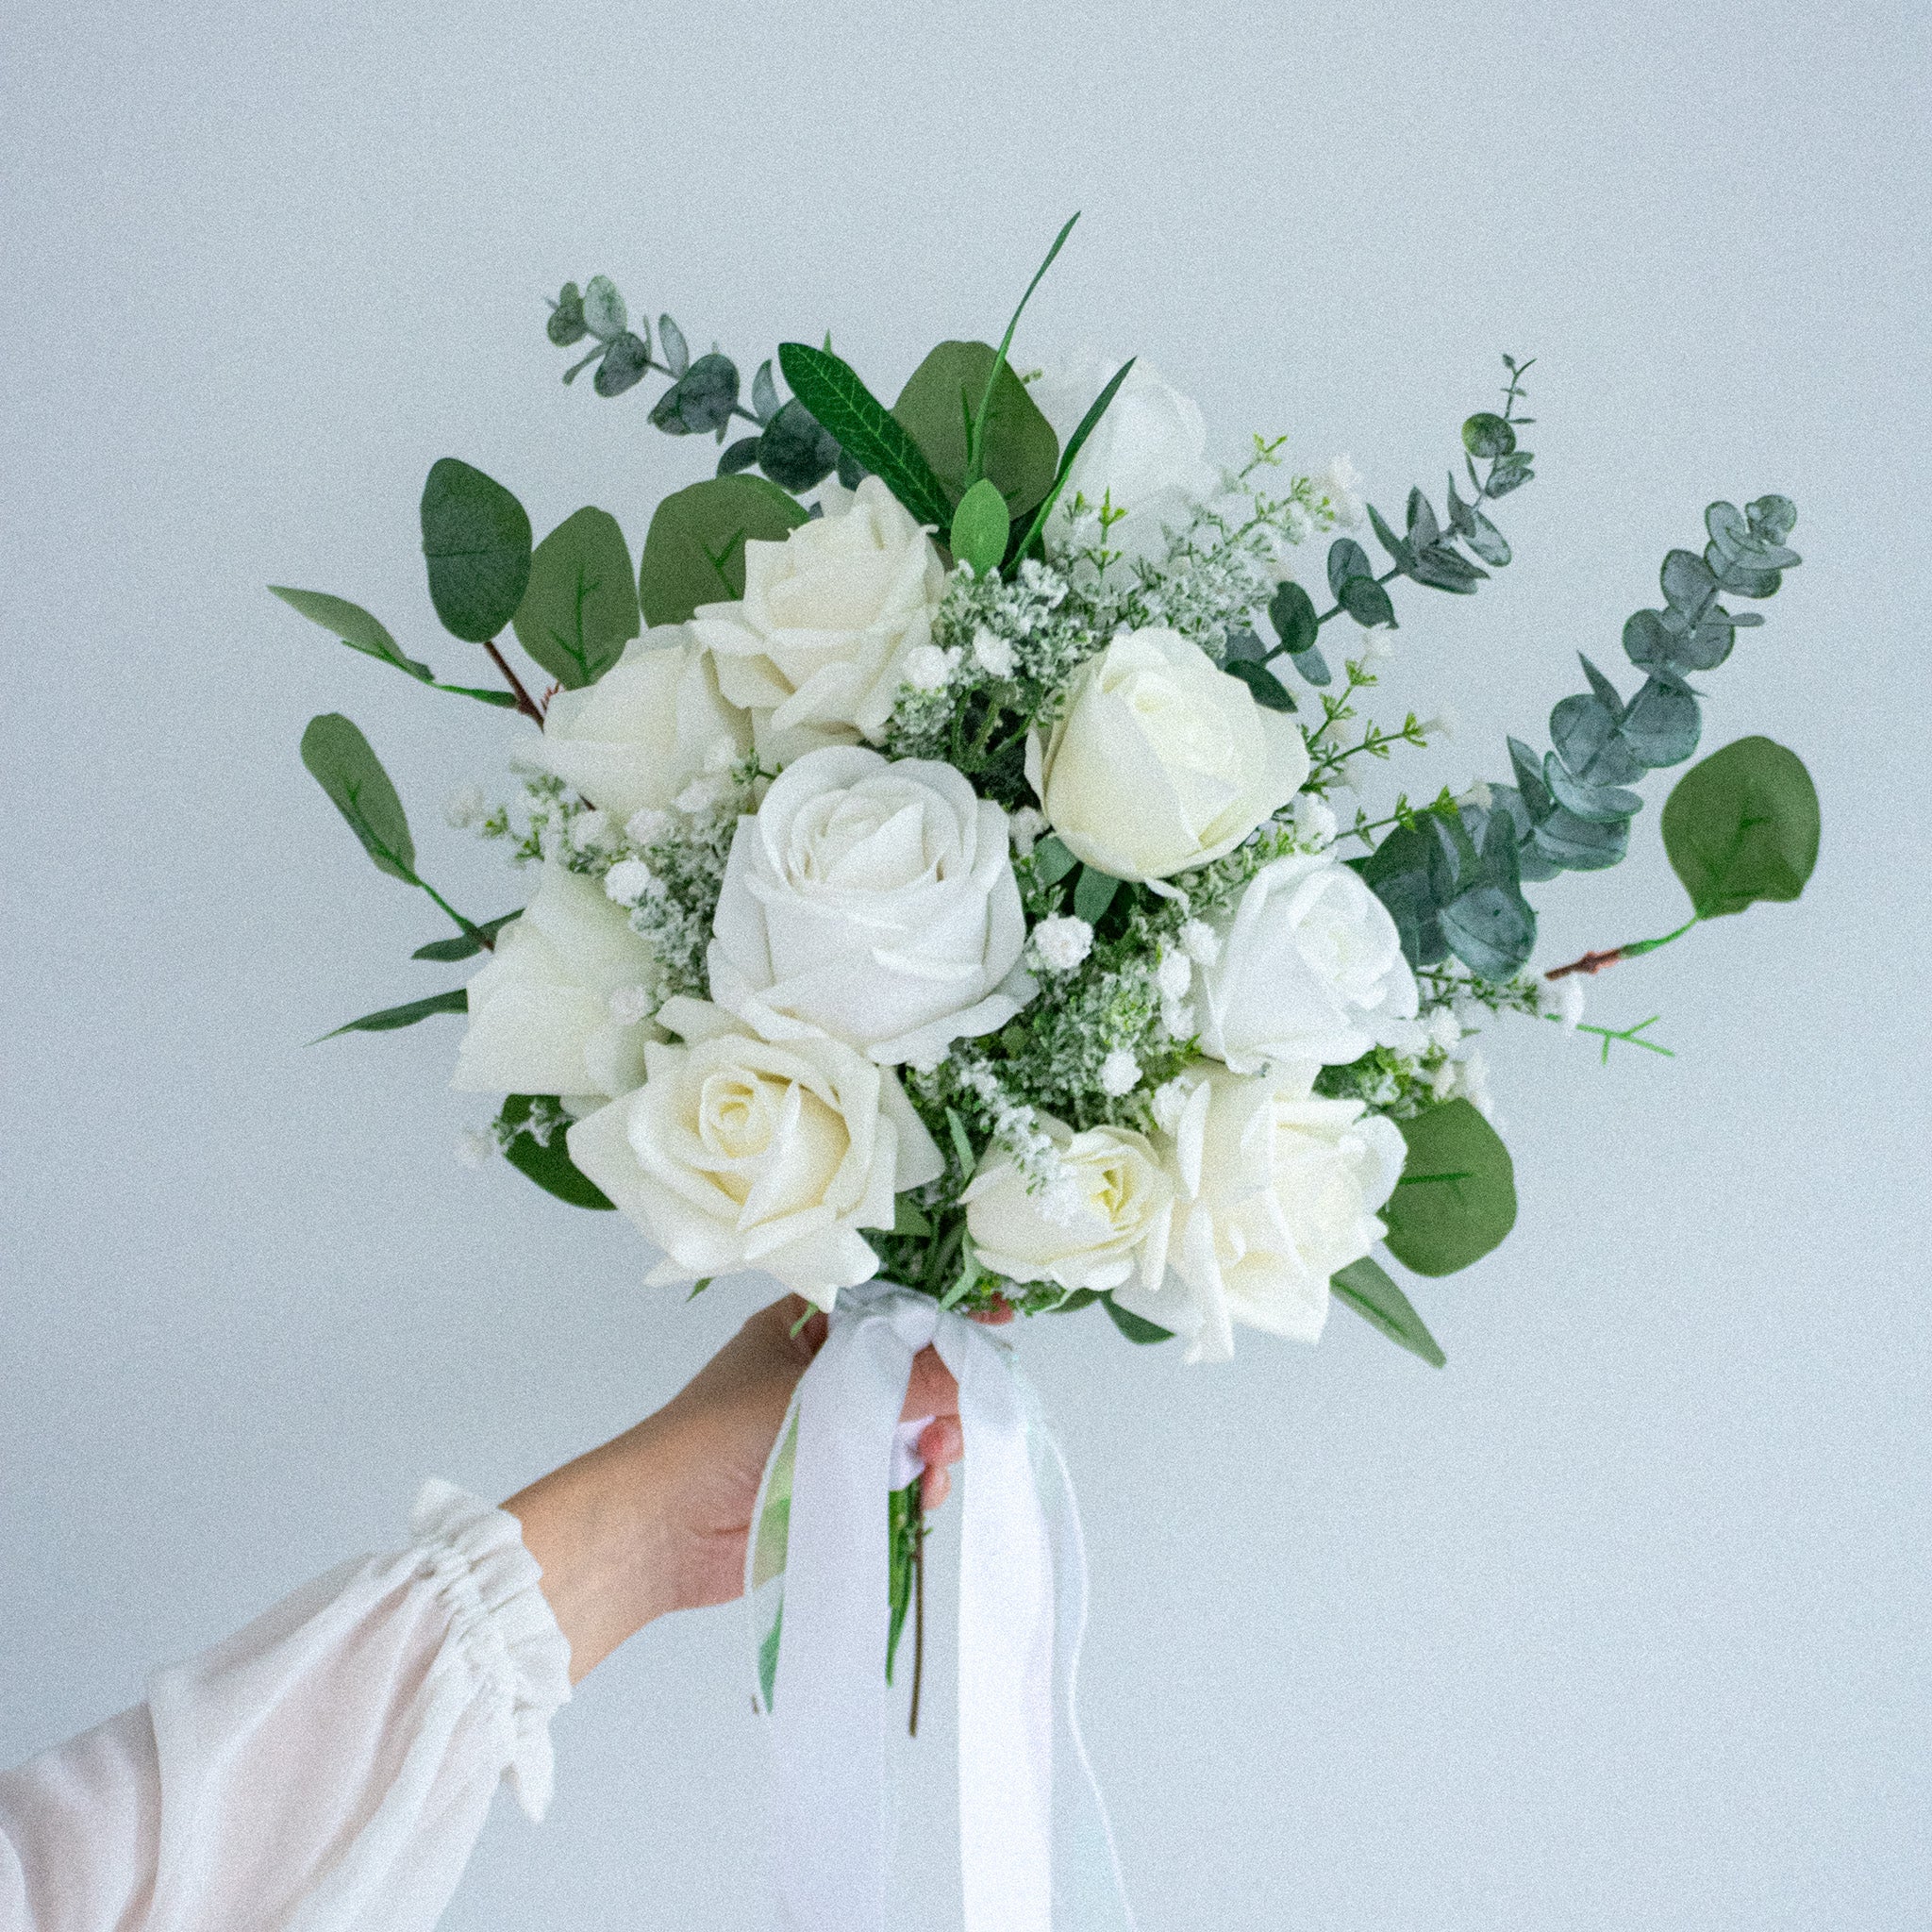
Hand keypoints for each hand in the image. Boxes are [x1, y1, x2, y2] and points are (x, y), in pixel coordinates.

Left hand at [504, 1295, 977, 1682]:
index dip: (944, 1317)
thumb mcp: (820, 1398)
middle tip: (959, 1421)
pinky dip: (916, 1482)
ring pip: (909, 1424)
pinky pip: (893, 1472)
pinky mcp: (831, 1483)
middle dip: (945, 1393)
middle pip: (910, 1369)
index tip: (999, 1324)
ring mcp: (827, 1430)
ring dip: (935, 1442)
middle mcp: (820, 1374)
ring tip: (936, 1465)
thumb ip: (905, 1383)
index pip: (891, 1309)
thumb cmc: (717, 1438)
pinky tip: (923, 1495)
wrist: (659, 1530)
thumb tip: (978, 1361)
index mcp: (806, 1328)